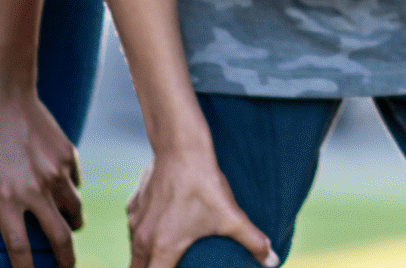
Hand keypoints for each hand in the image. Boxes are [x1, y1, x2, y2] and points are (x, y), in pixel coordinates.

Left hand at [0, 82, 82, 267]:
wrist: (2, 93)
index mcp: (5, 199)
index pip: (19, 247)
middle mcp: (35, 189)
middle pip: (59, 237)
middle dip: (65, 259)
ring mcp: (55, 172)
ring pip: (74, 210)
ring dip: (72, 224)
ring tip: (69, 229)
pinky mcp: (67, 154)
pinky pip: (75, 182)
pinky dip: (71, 192)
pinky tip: (65, 192)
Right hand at [126, 147, 276, 267]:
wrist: (181, 148)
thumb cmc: (204, 185)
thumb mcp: (231, 216)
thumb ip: (252, 242)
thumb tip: (272, 260)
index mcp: (163, 248)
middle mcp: (142, 239)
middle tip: (172, 266)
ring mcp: (134, 222)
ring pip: (134, 252)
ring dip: (146, 258)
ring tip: (165, 256)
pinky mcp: (133, 207)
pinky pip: (134, 230)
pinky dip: (143, 236)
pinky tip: (160, 228)